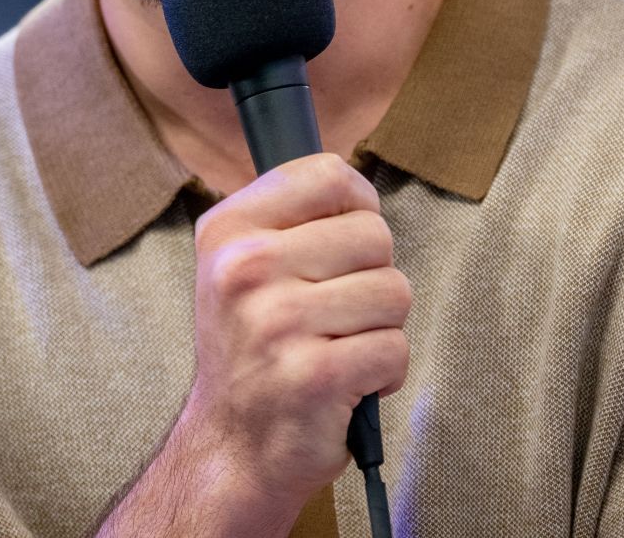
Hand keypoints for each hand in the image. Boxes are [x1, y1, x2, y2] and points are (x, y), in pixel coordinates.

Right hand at [182, 153, 410, 519]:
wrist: (231, 448)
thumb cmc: (252, 350)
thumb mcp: (240, 265)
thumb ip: (292, 218)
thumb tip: (358, 189)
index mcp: (228, 229)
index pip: (329, 175)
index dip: (356, 208)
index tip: (343, 245)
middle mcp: (245, 268)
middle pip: (374, 235)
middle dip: (371, 278)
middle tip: (331, 315)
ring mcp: (278, 321)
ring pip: (394, 291)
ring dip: (380, 327)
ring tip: (337, 348)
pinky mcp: (315, 374)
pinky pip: (395, 348)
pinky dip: (384, 373)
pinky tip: (346, 384)